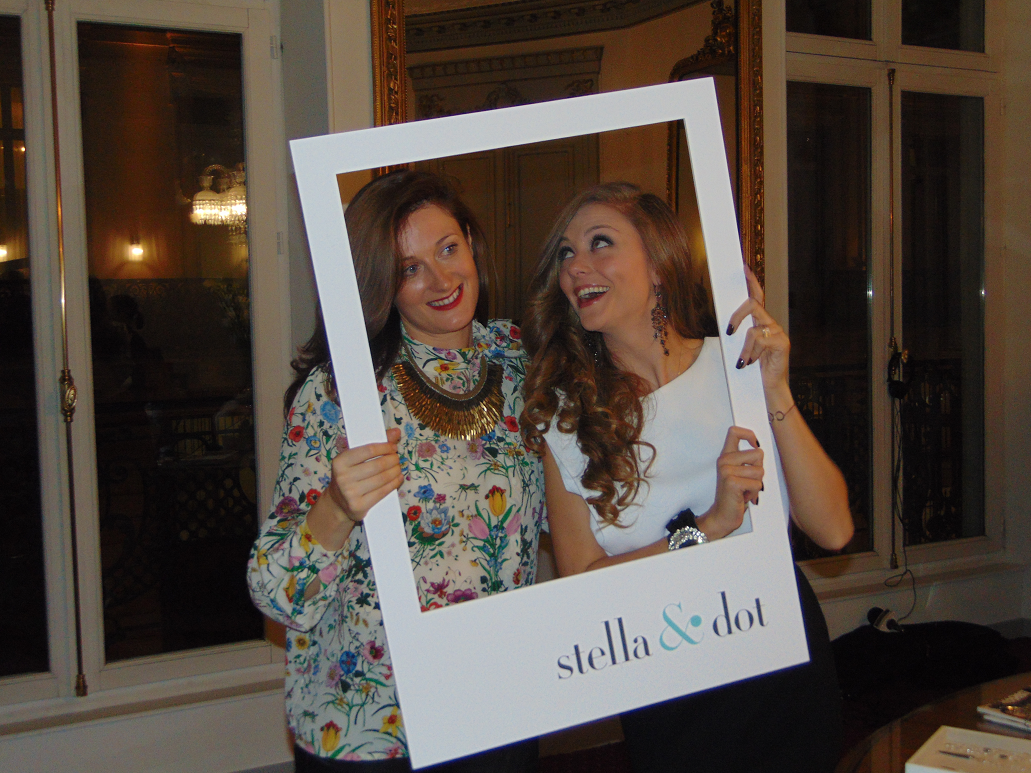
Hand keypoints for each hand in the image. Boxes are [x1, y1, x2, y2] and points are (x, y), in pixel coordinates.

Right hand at [326, 427, 403, 522]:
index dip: (385, 447)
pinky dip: (394, 484)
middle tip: (397, 458)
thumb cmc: (349, 475)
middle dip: (392, 460)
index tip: (393, 447)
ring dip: (395, 471)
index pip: (368, 450)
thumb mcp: (355, 459)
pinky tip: (398, 478)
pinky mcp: (359, 506)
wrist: (338, 502)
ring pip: (382, 479)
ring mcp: (350, 493)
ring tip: (399, 468)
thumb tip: (396, 431)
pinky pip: (382, 492)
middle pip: (378, 465)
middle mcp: (343, 477)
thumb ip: (374, 444)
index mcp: (340, 461)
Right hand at [698, 426, 762, 540]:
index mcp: (725, 456)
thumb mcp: (738, 473)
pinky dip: (754, 494)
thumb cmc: (734, 496)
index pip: (734, 432)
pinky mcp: (732, 482)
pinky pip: (757, 484)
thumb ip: (746, 460)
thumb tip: (760, 449)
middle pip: (758, 454)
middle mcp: (724, 460)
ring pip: (760, 471)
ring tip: (745, 490)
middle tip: (747, 481)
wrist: (721, 516)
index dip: (749, 434)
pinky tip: (743, 497)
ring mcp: (726, 470)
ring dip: (757, 484)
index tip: (754, 444)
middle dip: (759, 470)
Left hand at [727, 264, 789, 393]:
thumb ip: (737, 336)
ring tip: (743, 363)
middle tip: (728, 331)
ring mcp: (778, 332)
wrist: (769, 388)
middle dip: (737, 315)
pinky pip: (759, 340)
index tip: (743, 268)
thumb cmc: (753, 368)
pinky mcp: (781, 342)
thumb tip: (725, 327)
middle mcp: (770, 323)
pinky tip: (752, 364)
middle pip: (754, 304)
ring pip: (753, 329)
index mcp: (761, 322)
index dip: (751, 282)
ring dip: (744, 349)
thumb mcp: (741, 348)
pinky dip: (751, 353)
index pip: (757, 296)